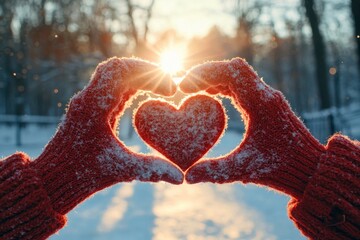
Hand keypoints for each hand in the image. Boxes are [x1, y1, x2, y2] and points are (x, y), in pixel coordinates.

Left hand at [31, 57, 182, 213]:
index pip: (121, 71)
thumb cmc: (82, 174)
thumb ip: (151, 171)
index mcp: (93, 107)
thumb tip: (181, 178)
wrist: (52, 178)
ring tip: (163, 88)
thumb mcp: (119, 170)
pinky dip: (133, 85)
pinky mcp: (91, 107)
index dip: (150, 74)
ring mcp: (88, 101)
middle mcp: (88, 98)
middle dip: (147, 71)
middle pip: (118, 66)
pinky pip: (113, 86)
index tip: (172, 90)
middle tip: (170, 85)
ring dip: (140, 76)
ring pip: (115, 74)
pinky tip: (148, 94)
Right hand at [180, 58, 324, 199]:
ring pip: (237, 75)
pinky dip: (224, 87)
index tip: (184, 86)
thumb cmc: (282, 168)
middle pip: (232, 68)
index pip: (230, 71)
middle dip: (206, 74)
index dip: (204, 73)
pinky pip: (242, 86)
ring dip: (214, 79)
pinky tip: (212, 98)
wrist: (311, 168)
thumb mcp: (244, 169)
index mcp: (260, 103)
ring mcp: (267, 97)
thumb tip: (186, 177)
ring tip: (194, 92)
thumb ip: (214, 172)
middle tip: (184, 87)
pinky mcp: (267, 103)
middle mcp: (265, 94)